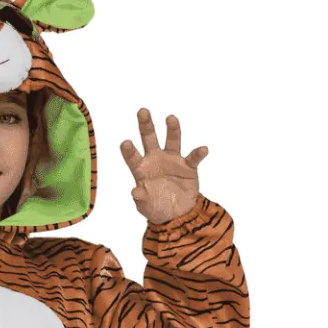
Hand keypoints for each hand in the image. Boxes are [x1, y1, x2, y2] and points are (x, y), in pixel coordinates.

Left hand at [119, 109, 206, 224]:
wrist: (177, 215)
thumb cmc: (156, 208)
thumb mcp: (146, 207)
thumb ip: (140, 199)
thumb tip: (135, 192)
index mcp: (141, 169)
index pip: (133, 157)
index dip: (129, 150)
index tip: (125, 143)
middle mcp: (156, 160)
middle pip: (149, 139)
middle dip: (146, 125)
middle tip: (142, 111)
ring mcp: (172, 161)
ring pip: (172, 141)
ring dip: (172, 129)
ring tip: (170, 118)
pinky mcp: (188, 167)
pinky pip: (193, 158)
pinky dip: (198, 153)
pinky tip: (203, 149)